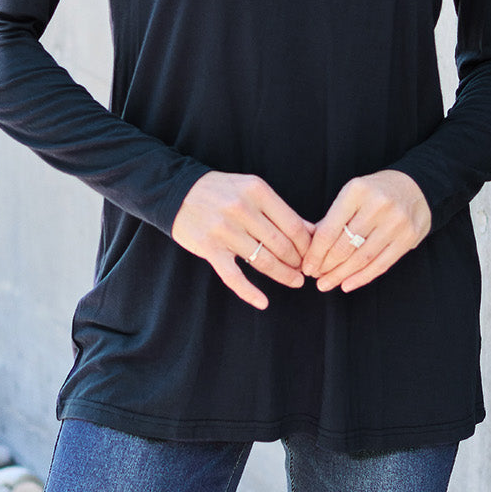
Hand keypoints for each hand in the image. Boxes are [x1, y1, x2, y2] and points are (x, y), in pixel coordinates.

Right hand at [171, 171, 314, 310]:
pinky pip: (233, 276)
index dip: (307, 245)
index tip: (313, 255)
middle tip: (305, 271)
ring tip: (294, 281)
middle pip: (281, 244)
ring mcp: (224, 230)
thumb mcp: (251, 189)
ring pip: (262, 261)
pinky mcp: (209, 248)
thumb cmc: (221, 191)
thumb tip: (314, 231)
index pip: (293, 225)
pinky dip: (249, 292)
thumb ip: (280, 210)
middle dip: (298, 261)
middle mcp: (242, 209)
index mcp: (257, 191)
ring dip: (283, 274)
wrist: (177, 191)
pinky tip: (262, 302)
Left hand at [302, 170, 430, 292]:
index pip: (329, 229)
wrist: (416, 187)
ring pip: (362, 258)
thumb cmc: (376, 192)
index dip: (315, 252)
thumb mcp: (352, 194)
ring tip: (328, 283)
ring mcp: (395, 222)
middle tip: (316, 277)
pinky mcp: (409, 237)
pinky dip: (362, 278)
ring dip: (341, 275)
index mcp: (357, 191)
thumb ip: (332, 218)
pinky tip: (348, 284)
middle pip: (345, 246)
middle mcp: (377, 205)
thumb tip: (309, 247)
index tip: (307, 266)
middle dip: (326, 266)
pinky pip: (382, 264)